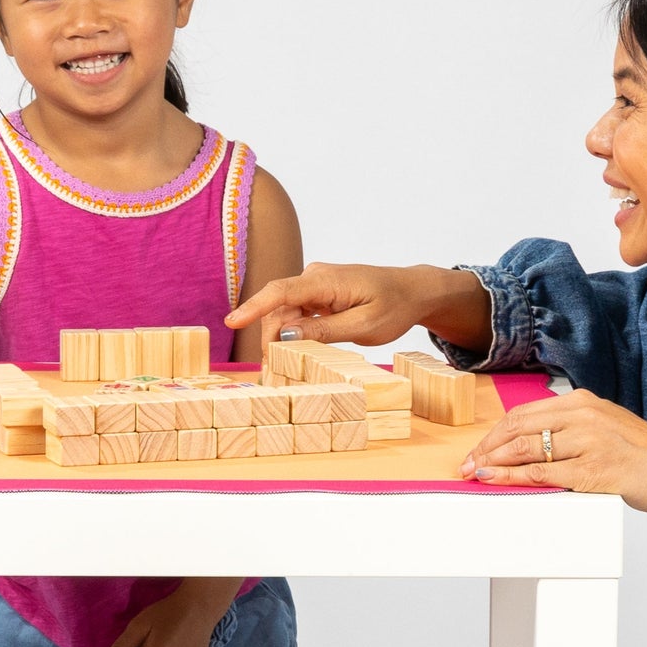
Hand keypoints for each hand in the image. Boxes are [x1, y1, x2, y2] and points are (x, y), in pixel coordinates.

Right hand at [226, 263, 491, 354]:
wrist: (414, 291)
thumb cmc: (394, 306)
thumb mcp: (363, 325)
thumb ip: (324, 330)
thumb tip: (287, 335)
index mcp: (326, 280)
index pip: (281, 292)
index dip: (253, 308)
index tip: (231, 323)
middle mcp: (316, 277)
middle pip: (278, 308)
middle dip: (270, 337)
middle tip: (272, 369)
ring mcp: (317, 284)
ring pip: (286, 313)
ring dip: (282, 337)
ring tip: (282, 365)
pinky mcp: (320, 294)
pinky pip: (298, 314)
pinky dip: (294, 333)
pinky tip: (296, 352)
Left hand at [462, 389, 646, 564]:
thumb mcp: (607, 432)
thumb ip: (573, 433)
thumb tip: (533, 446)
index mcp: (585, 402)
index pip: (525, 413)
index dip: (495, 433)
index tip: (478, 449)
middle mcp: (585, 415)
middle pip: (518, 427)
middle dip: (486, 447)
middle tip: (465, 464)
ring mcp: (589, 440)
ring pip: (525, 449)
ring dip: (493, 462)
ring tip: (473, 473)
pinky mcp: (594, 468)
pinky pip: (541, 473)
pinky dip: (511, 478)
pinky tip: (494, 481)